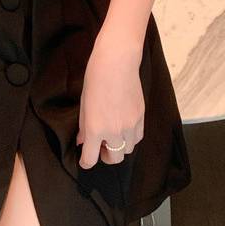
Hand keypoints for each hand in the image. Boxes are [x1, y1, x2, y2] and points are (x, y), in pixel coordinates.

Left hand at [76, 32, 144, 168]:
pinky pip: (138, 137)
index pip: (91, 158)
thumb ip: (84, 126)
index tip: (85, 160)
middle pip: (114, 159)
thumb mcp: (84, 105)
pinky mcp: (141, 117)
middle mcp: (115, 131)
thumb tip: (83, 141)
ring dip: (119, 147)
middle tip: (100, 148)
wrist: (117, 63)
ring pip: (128, 150)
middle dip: (106, 157)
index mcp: (96, 129)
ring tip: (113, 135)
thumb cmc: (95, 79)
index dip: (86, 162)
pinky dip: (130, 138)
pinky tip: (124, 128)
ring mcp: (131, 125)